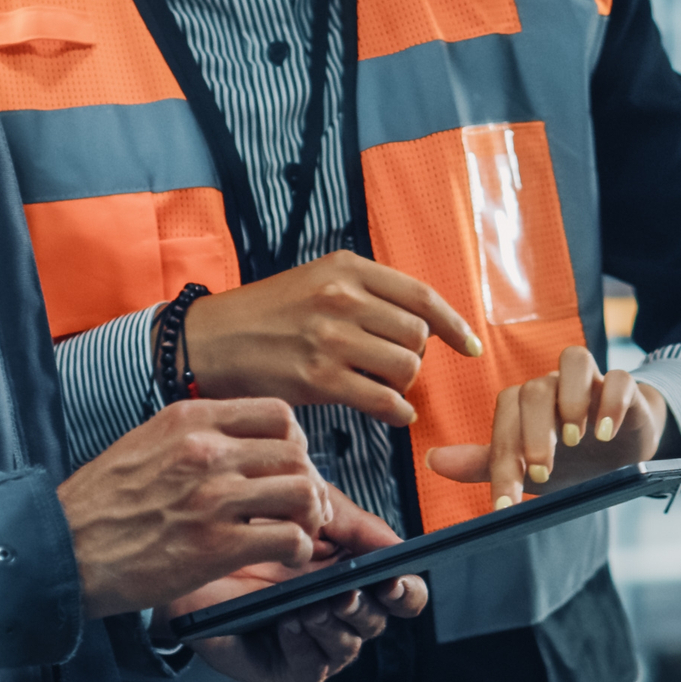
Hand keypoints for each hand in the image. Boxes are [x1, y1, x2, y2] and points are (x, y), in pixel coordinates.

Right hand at [58, 398, 337, 616]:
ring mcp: (212, 497)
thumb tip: (240, 442)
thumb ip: (193, 435)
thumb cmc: (98, 505)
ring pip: (303, 492)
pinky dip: (297, 550)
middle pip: (297, 453)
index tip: (287, 466)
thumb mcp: (144, 442)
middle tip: (298, 507)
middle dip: (308, 482)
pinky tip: (282, 557)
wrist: (61, 550)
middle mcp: (205, 450)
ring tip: (296, 531)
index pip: (278, 414)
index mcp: (190, 420)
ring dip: (309, 516)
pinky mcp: (216, 546)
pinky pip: (289, 538)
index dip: (294, 443)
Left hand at [163, 488, 432, 681]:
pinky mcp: (288, 665)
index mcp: (355, 574)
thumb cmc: (252, 534)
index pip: (401, 592)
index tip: (392, 580)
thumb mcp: (308, 511)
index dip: (405, 589)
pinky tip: (289, 622)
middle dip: (366, 607)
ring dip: (334, 624)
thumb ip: (354, 523)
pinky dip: (305, 644)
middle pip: (380, 620)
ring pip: (350, 644)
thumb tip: (395, 543)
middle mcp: (341, 610)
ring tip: (310, 604)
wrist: (192, 556)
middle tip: (346, 592)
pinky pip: (313, 665)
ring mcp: (317, 640)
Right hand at [183, 252, 482, 425]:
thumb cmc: (265, 314)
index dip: (455, 324)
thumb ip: (365, 292)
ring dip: (404, 384)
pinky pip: (384, 401)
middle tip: (396, 366)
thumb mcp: (315, 279)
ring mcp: (330, 338)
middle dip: (417, 356)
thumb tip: (420, 323)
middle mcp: (341, 297)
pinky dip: (398, 412)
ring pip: (406, 367)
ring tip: (383, 386)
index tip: (470, 345)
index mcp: (346, 268)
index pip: (421, 295)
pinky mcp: (319, 379)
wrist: (209, 340)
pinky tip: (392, 413)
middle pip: (418, 335)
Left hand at [427, 346, 667, 507]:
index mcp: (526, 403)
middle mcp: (554, 385)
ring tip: (574, 439)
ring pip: (574, 361)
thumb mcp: (527, 467)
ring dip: (571, 400)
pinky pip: (620, 378)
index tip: (508, 502)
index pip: (506, 417)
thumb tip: (431, 460)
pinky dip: (612, 401)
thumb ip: (483, 462)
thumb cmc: (569, 459)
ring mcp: (591, 382)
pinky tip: (606, 432)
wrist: (622, 453)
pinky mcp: (625, 387)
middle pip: (535, 389)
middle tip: (541, 472)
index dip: (505, 458)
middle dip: (535, 433)